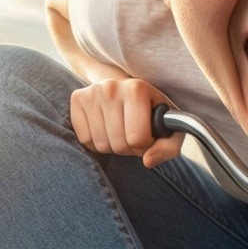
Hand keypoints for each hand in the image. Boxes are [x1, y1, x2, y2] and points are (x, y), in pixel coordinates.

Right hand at [69, 78, 183, 168]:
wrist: (128, 88)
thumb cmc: (152, 111)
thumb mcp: (170, 127)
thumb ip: (168, 148)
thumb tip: (147, 161)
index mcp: (137, 90)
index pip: (138, 138)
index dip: (145, 147)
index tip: (148, 138)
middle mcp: (112, 87)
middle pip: (119, 144)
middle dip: (129, 148)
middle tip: (133, 136)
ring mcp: (92, 92)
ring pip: (101, 144)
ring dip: (113, 147)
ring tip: (121, 132)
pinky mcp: (77, 98)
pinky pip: (84, 139)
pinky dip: (96, 143)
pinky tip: (106, 130)